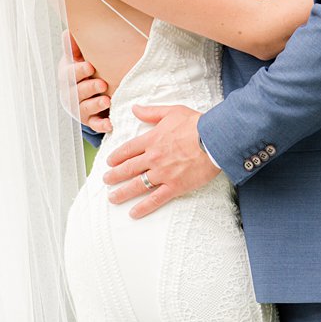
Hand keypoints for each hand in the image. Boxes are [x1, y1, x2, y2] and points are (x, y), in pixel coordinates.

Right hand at [65, 30, 111, 133]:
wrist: (86, 91)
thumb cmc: (84, 69)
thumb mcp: (77, 57)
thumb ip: (74, 46)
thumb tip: (68, 30)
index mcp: (67, 75)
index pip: (68, 73)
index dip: (78, 71)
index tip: (90, 66)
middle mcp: (70, 92)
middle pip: (76, 92)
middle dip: (89, 88)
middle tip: (102, 84)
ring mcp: (79, 107)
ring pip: (84, 108)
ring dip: (95, 105)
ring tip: (107, 101)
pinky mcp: (89, 120)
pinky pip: (94, 124)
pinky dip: (102, 125)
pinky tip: (110, 124)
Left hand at [103, 104, 220, 218]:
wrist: (214, 139)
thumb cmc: (196, 123)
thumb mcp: (172, 111)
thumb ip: (151, 112)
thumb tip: (135, 108)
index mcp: (151, 140)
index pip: (128, 150)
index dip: (116, 157)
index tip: (109, 162)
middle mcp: (153, 158)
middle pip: (128, 169)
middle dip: (114, 175)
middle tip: (106, 180)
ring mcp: (163, 174)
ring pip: (137, 185)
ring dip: (122, 193)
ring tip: (112, 198)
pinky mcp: (175, 186)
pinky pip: (155, 199)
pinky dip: (143, 207)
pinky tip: (133, 213)